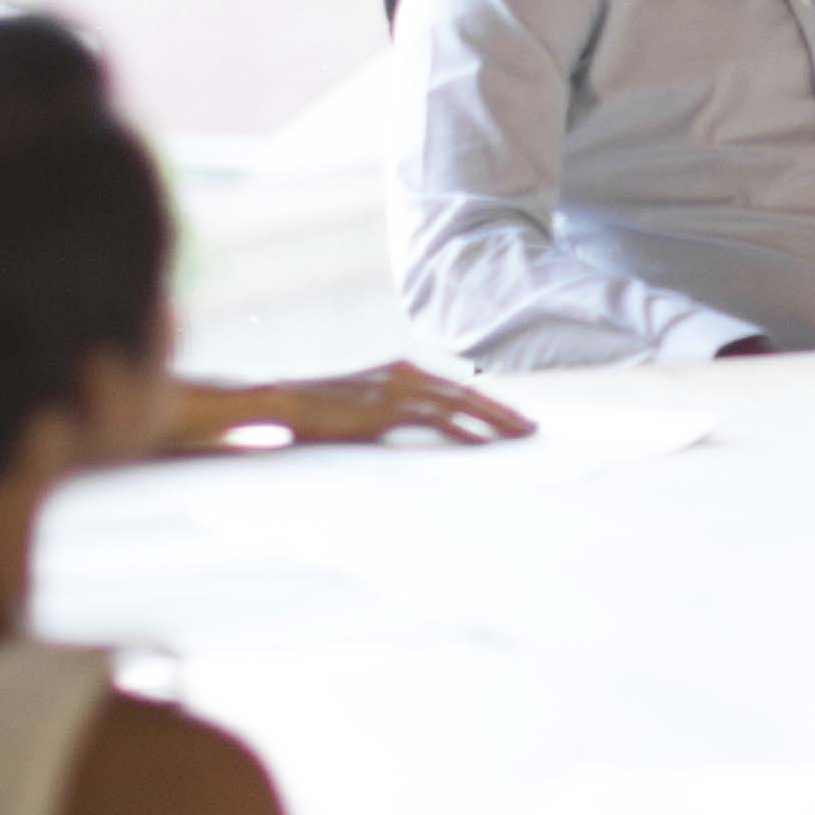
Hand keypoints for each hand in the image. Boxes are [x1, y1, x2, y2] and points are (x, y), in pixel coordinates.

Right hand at [179, 364, 535, 448]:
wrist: (281, 400)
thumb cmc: (313, 410)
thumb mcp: (358, 405)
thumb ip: (385, 413)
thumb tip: (401, 430)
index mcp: (400, 368)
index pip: (455, 385)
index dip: (487, 400)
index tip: (511, 415)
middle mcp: (406, 372)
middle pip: (468, 391)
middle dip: (503, 410)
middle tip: (532, 428)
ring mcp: (399, 389)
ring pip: (462, 404)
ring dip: (497, 421)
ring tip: (522, 437)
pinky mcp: (389, 410)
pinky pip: (440, 422)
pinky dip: (468, 433)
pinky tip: (487, 446)